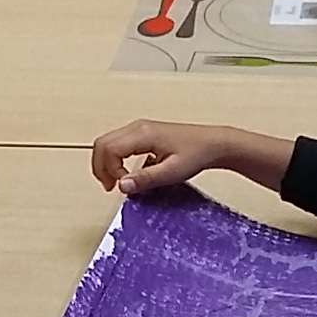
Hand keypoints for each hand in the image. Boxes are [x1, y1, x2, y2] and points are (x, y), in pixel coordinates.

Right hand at [87, 120, 290, 195]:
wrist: (214, 144)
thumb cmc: (197, 153)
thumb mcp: (172, 172)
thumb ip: (145, 179)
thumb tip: (122, 186)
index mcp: (142, 134)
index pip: (108, 150)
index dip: (109, 171)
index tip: (122, 187)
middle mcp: (137, 128)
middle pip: (102, 144)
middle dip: (101, 168)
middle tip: (110, 187)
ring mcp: (140, 130)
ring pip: (109, 144)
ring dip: (108, 164)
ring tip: (120, 183)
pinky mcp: (144, 135)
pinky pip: (121, 145)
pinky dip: (118, 160)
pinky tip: (132, 175)